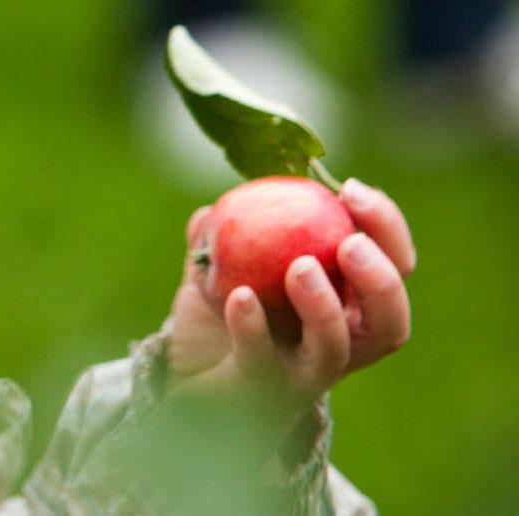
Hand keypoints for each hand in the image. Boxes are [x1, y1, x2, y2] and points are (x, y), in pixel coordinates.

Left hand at [167, 179, 413, 422]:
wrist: (190, 390)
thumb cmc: (223, 326)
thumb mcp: (224, 272)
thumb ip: (221, 240)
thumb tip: (212, 212)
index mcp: (346, 305)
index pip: (393, 266)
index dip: (385, 227)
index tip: (350, 189)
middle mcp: (338, 345)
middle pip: (389, 320)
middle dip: (381, 278)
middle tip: (349, 243)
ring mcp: (302, 374)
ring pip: (336, 349)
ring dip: (324, 306)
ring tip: (300, 268)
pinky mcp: (261, 393)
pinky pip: (263, 362)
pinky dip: (253, 328)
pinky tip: (240, 297)